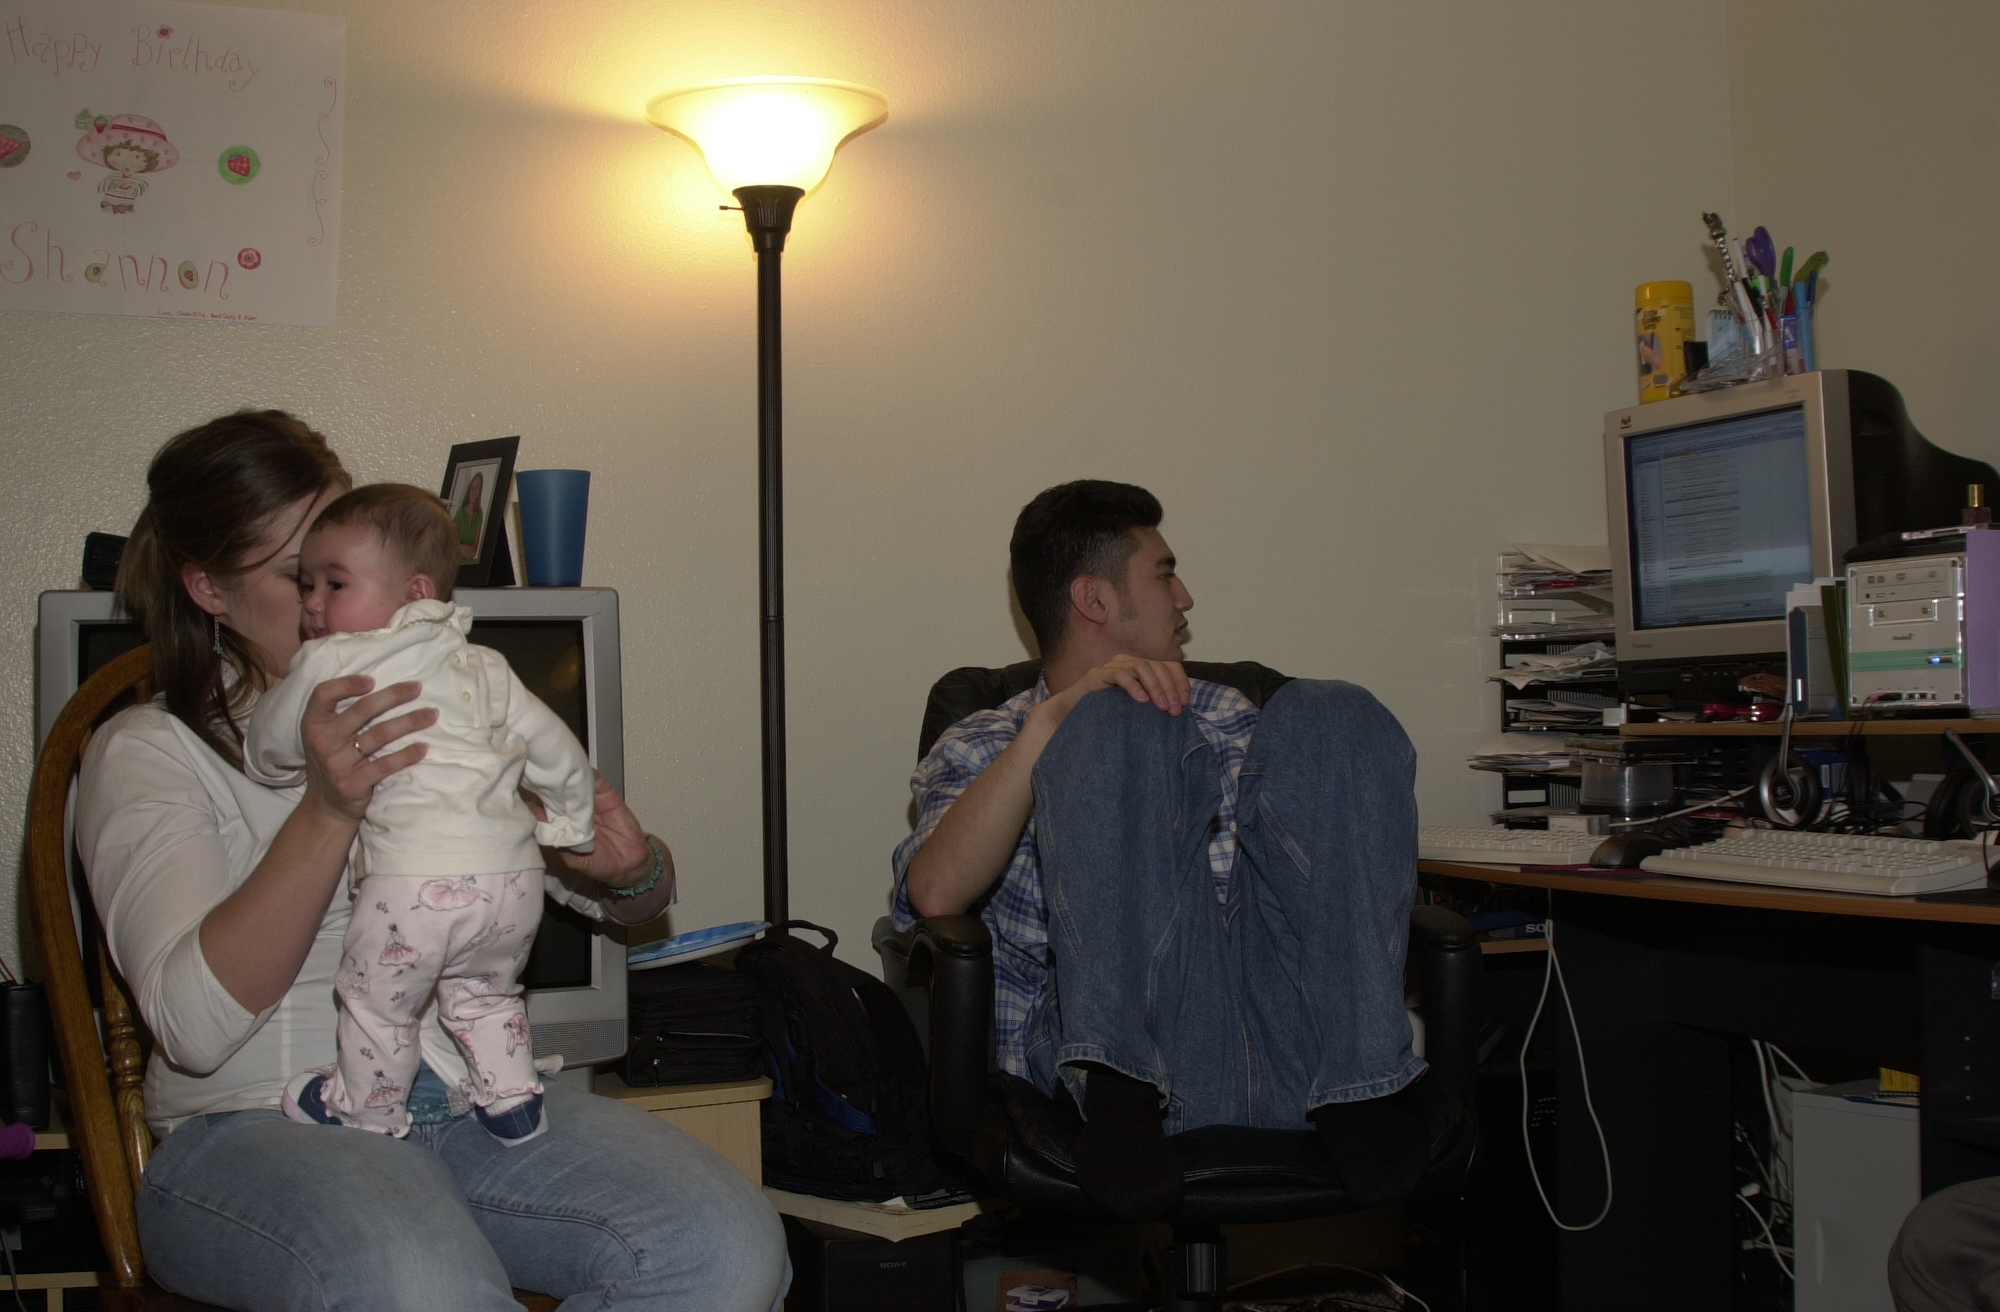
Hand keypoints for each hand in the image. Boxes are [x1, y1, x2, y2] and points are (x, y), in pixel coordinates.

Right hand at [299, 676, 433, 823]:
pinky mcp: (353, 784)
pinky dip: (407, 755)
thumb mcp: (324, 737)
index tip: (373, 680)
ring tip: (431, 714)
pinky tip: (423, 748)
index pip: (323, 694)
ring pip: (380, 735)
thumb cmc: (333, 762)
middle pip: (362, 710)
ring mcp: (337, 764)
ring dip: (410, 722)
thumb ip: (341, 715)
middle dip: (394, 696)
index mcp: (313, 725)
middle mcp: (322, 742)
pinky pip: (386, 765)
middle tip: (418, 688)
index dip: (347, 683)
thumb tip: (382, 687)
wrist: (326, 807)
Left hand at [527, 773, 653, 889]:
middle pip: (555, 789)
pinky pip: (596, 780)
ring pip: (574, 781)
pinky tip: (578, 769)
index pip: (541, 806)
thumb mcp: (572, 859)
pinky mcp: (606, 794)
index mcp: (559, 823)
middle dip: (546, 781)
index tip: (520, 791)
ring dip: (566, 774)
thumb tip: (536, 823)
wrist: (629, 864)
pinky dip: (587, 773)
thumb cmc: (598, 863)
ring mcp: (588, 800)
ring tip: (555, 769)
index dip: (532, 798)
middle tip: (534, 773)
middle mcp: (571, 809)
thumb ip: (556, 842)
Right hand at [1042, 653, 1190, 726]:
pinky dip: (1133, 686)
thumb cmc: (1103, 713)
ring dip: (1155, 686)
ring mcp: (1111, 666)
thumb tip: (1179, 711)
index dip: (1180, 681)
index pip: (1168, 666)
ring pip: (1141, 666)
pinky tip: (1141, 701)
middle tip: (1175, 710)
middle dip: (1170, 688)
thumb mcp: (1134, 709)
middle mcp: (1127, 662)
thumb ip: (1152, 704)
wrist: (1068, 715)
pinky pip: (1119, 674)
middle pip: (1157, 666)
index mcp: (1139, 668)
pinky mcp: (1096, 675)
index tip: (1186, 702)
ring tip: (1162, 707)